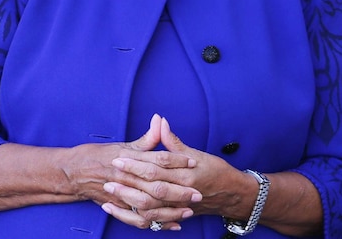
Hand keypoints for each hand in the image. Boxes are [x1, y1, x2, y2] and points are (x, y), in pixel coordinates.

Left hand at [106, 116, 251, 220]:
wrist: (232, 195)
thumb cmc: (215, 171)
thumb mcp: (196, 153)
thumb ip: (173, 141)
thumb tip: (159, 121)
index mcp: (185, 174)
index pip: (156, 168)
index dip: (136, 163)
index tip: (118, 157)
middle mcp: (182, 193)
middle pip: (150, 189)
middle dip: (127, 183)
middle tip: (109, 176)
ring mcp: (179, 207)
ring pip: (150, 209)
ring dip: (128, 202)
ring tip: (109, 195)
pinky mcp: (176, 215)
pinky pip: (153, 221)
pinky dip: (135, 218)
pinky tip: (120, 212)